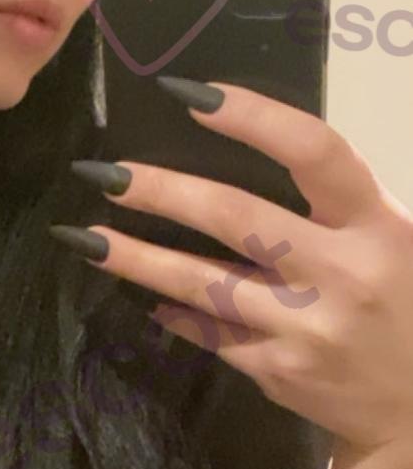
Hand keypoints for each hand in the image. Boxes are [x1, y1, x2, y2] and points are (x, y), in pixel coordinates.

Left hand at [59, 81, 412, 460]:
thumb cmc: (409, 305)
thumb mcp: (394, 242)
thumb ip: (334, 209)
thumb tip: (241, 168)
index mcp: (379, 225)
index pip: (313, 152)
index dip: (252, 118)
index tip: (189, 96)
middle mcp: (340, 273)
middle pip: (236, 218)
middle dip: (162, 193)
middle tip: (104, 175)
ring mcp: (304, 328)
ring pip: (204, 284)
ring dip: (138, 259)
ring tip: (87, 240)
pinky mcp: (276, 372)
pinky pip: (211, 332)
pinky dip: (176, 312)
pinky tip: (146, 298)